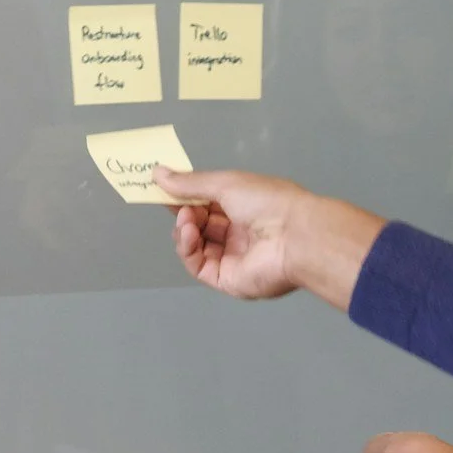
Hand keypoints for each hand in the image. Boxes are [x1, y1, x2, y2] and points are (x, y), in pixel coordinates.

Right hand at [154, 167, 386, 309]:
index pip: (208, 202)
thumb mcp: (225, 183)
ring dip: (184, 230)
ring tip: (186, 218)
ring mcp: (232, 257)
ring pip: (195, 246)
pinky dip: (187, 249)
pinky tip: (187, 233)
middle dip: (184, 213)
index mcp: (244, 206)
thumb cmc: (267, 202)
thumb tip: (157, 174)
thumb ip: (190, 183)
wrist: (296, 237)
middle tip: (175, 205)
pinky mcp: (226, 279)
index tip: (163, 188)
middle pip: (200, 225)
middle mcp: (239, 232)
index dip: (186, 196)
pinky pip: (198, 265)